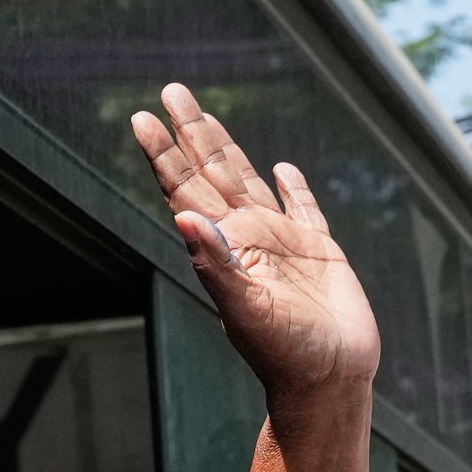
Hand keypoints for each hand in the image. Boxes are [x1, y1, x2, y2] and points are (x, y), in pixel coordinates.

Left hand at [134, 85, 382, 406]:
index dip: (164, 154)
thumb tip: (183, 220)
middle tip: (170, 91)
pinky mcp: (320, 251)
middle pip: (211, 173)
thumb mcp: (246, 310)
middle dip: (190, 133)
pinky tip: (281, 168)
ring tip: (206, 118)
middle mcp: (247, 237)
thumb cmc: (285, 354)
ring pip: (248, 181)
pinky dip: (291, 187)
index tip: (141, 118)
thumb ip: (216, 265)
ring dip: (226, 149)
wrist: (329, 381)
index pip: (185, 191)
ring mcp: (282, 242)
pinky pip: (303, 208)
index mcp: (224, 247)